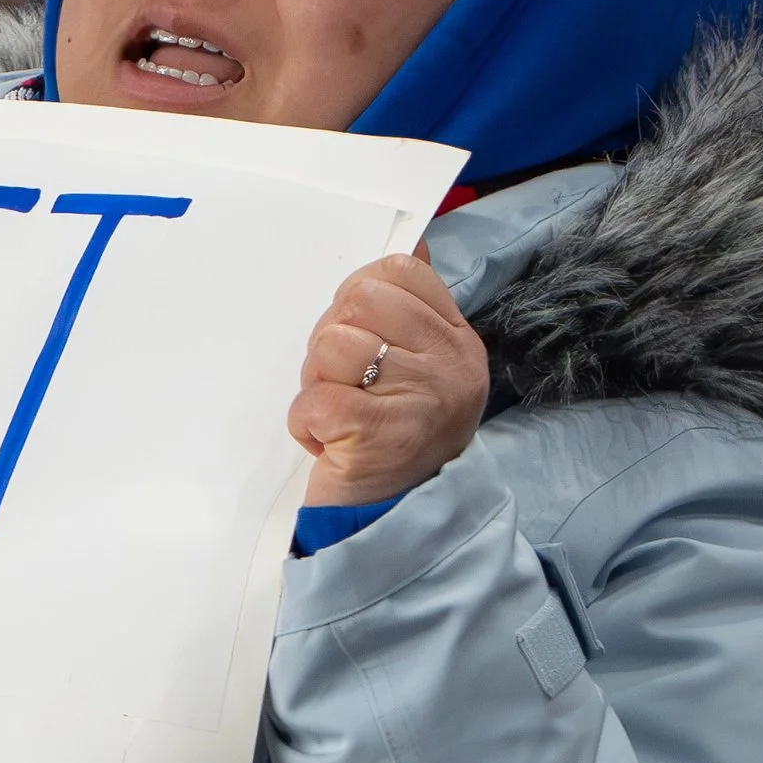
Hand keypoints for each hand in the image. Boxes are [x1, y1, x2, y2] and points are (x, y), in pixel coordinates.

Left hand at [288, 249, 487, 507]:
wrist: (397, 523)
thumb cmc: (395, 443)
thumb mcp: (419, 370)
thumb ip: (409, 311)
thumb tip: (411, 240)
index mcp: (456, 340)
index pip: (401, 271)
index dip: (357, 295)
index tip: (356, 337)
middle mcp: (448, 364)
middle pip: (359, 302)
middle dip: (330, 340)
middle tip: (343, 384)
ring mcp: (419, 398)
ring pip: (332, 346)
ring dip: (316, 382)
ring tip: (338, 415)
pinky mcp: (379, 435)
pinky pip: (314, 399)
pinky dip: (306, 423)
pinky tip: (328, 442)